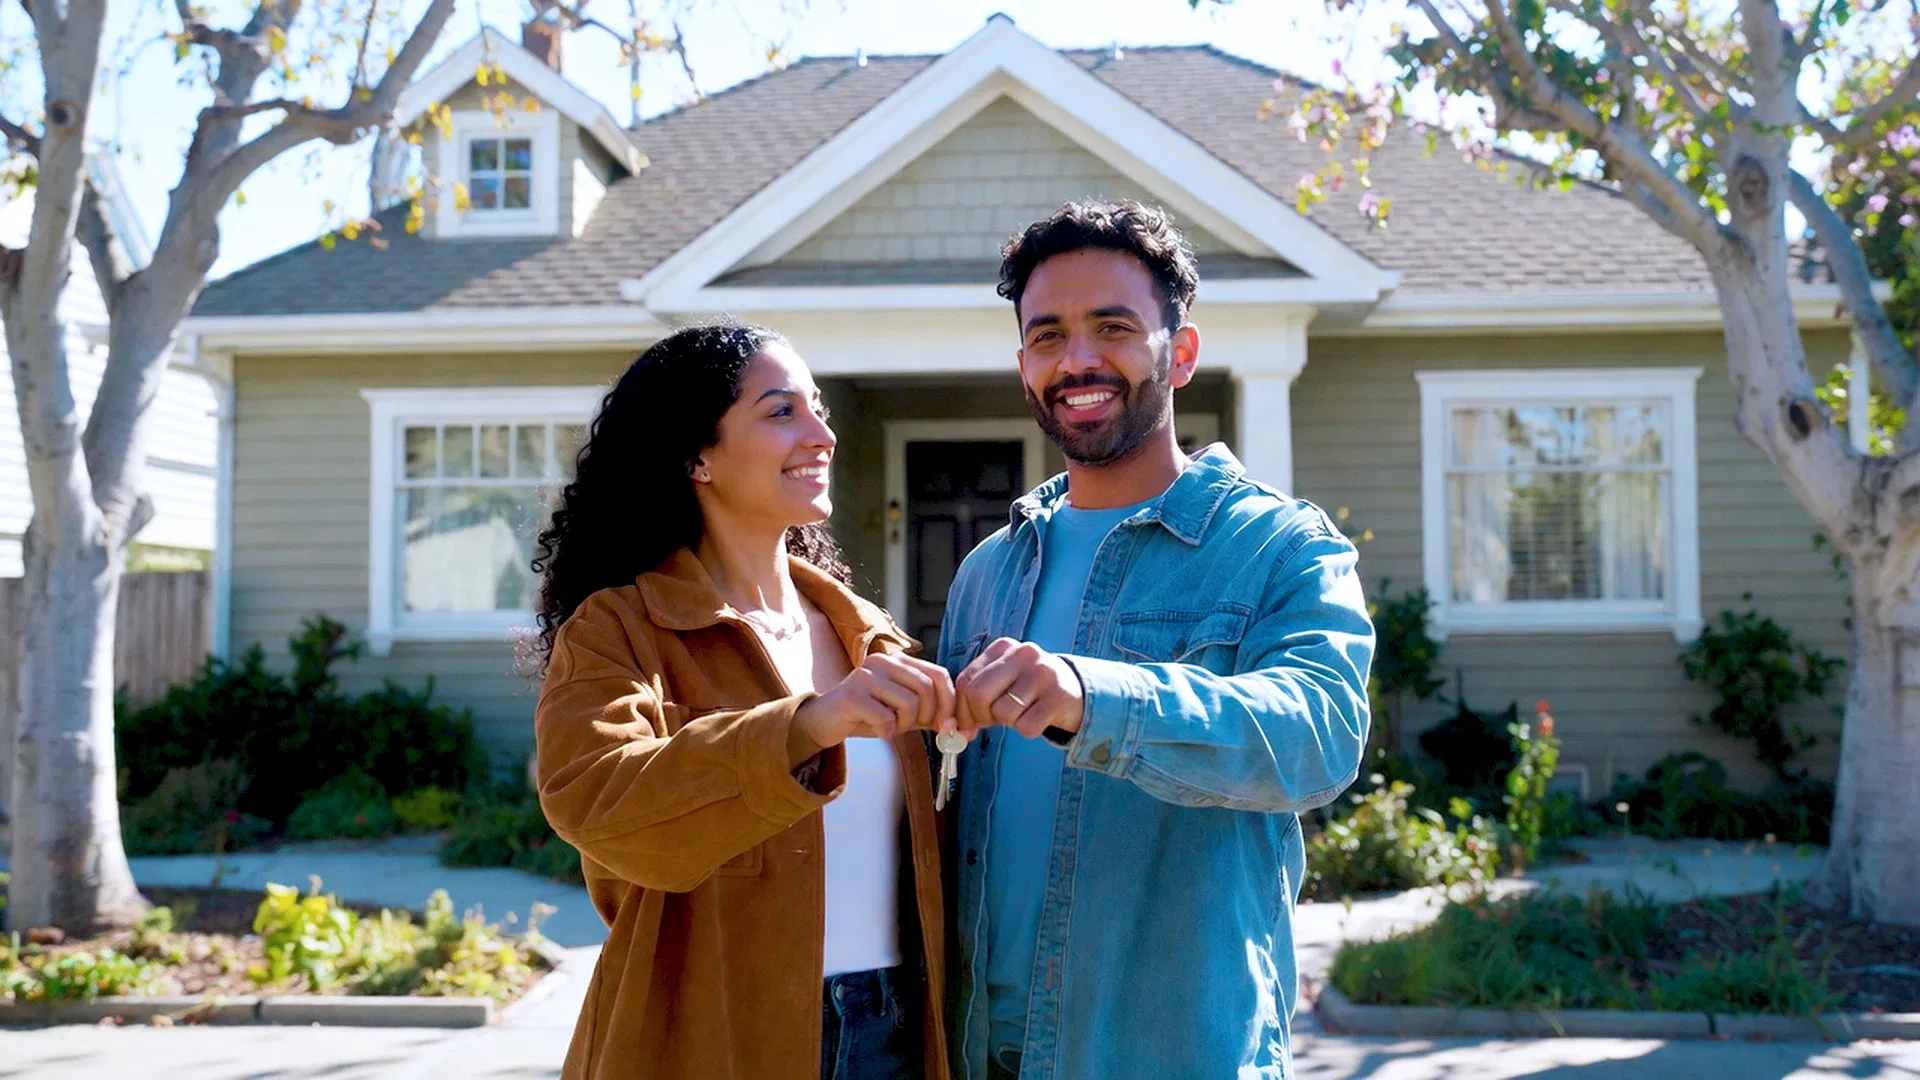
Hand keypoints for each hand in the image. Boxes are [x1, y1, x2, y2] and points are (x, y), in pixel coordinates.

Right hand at [796, 652, 956, 748]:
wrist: (823, 722)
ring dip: (903, 725)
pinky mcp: (852, 696)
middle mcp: (882, 661)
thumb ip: (930, 714)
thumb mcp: (903, 712)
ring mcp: (865, 676)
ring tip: (887, 725)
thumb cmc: (866, 715)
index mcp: (898, 660)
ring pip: (908, 705)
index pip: (939, 675)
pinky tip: (872, 728)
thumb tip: (960, 727)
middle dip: (926, 716)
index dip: (949, 702)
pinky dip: (885, 732)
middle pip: (926, 689)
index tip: (949, 726)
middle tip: (910, 728)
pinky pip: (886, 720)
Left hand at [954, 638, 1083, 739]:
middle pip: (979, 695)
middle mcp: (1023, 654)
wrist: (1074, 689)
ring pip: (1003, 713)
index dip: (962, 709)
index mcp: (1003, 646)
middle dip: (980, 716)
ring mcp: (1043, 674)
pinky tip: (1038, 717)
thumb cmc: (1027, 688)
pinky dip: (1028, 730)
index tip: (968, 724)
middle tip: (992, 722)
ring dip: (1008, 723)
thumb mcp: (1003, 681)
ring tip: (1022, 713)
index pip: (966, 681)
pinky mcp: (1058, 698)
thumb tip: (953, 729)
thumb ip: (975, 698)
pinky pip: (1026, 727)